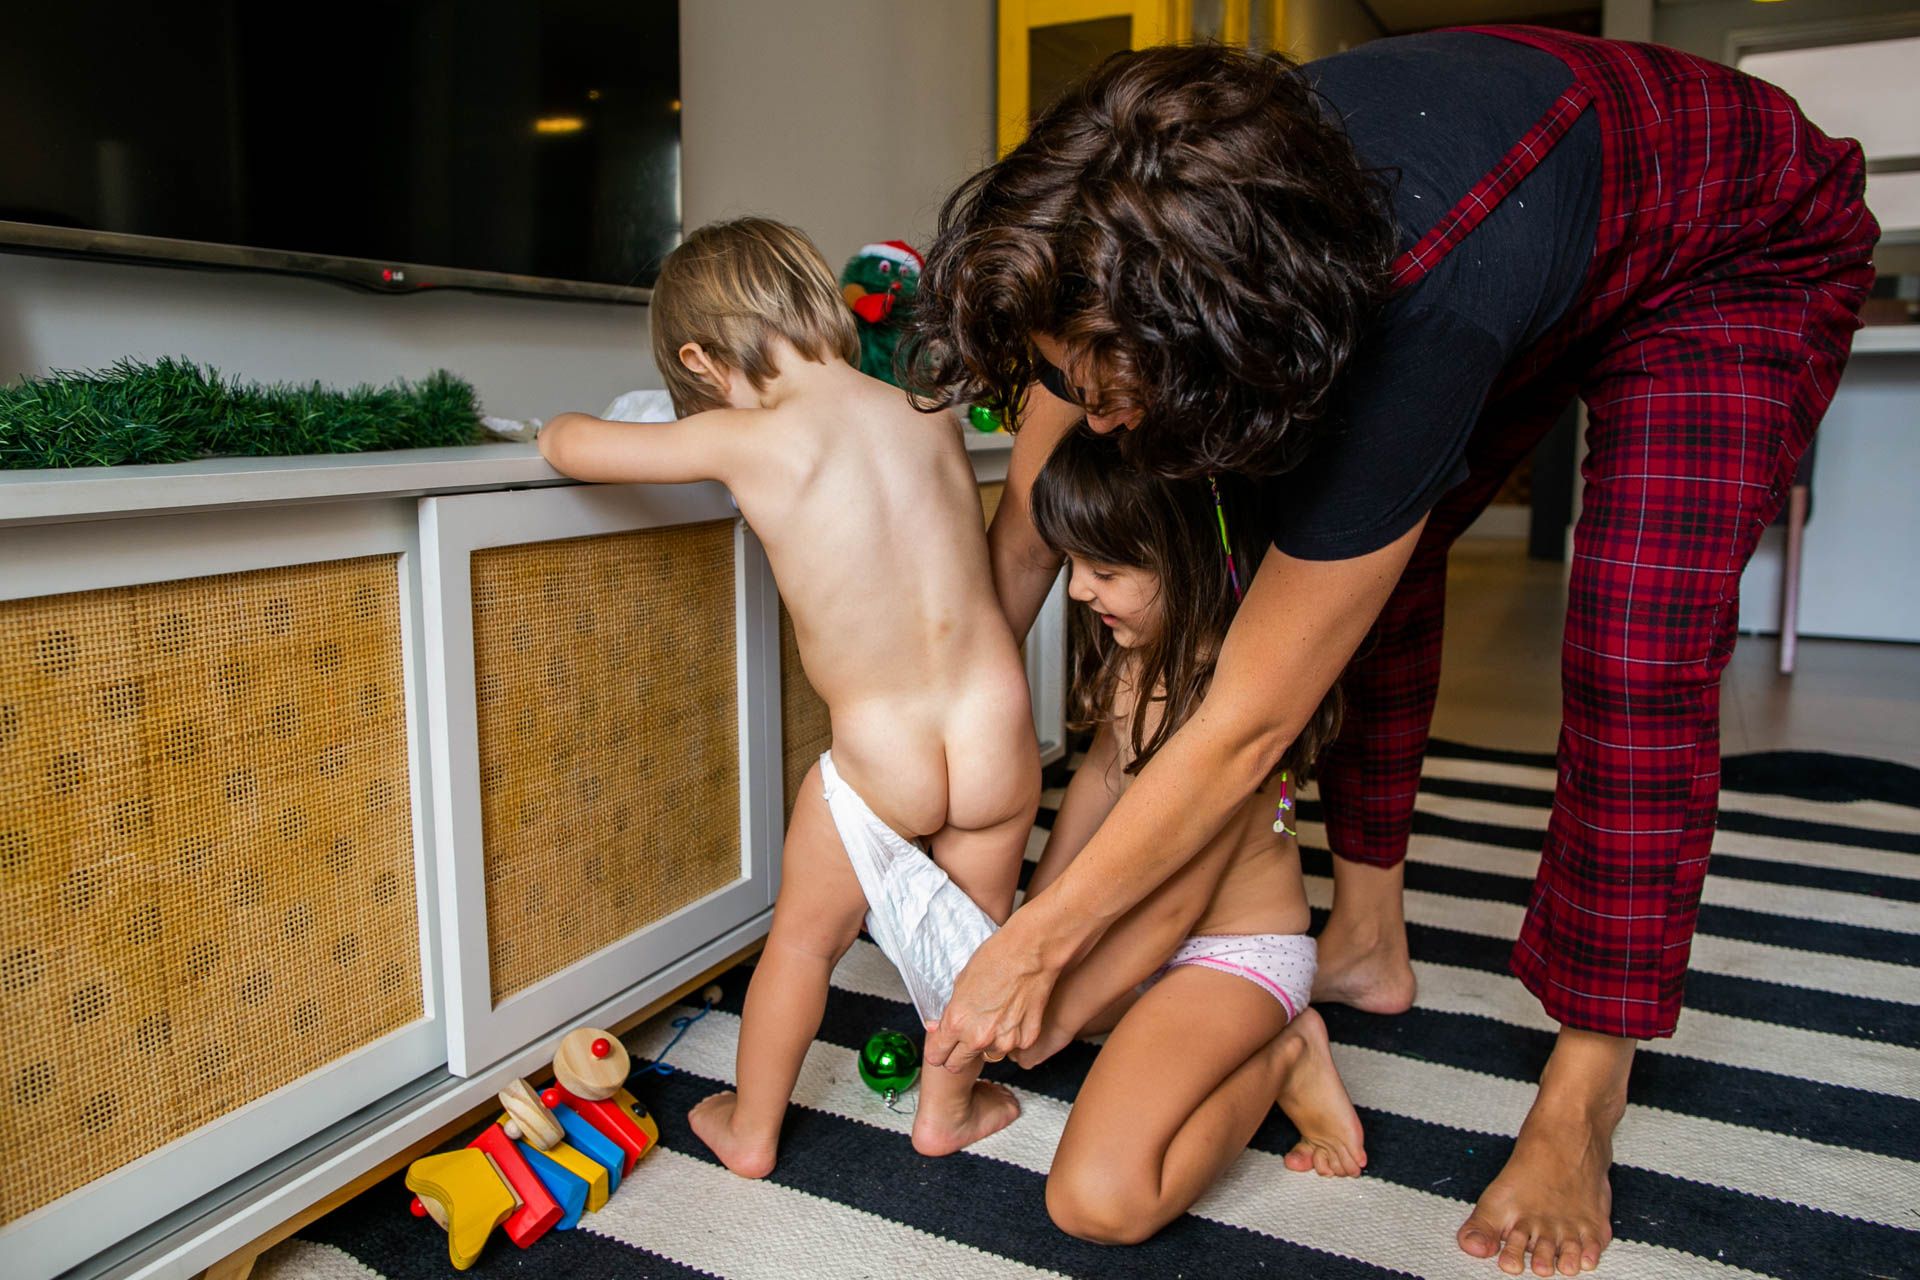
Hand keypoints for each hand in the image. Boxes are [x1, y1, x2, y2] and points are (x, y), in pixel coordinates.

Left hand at [926, 914, 1063, 1072]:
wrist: (1030, 954)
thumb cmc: (994, 960)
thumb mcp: (960, 984)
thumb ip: (950, 1012)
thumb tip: (938, 1028)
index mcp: (957, 1023)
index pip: (937, 1056)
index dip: (937, 1052)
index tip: (940, 1049)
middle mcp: (978, 1038)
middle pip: (957, 1066)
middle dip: (956, 1055)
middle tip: (963, 1041)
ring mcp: (1004, 1042)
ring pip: (987, 1056)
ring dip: (986, 1045)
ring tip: (994, 1019)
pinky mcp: (1025, 1040)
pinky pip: (1011, 1047)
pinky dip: (1010, 1036)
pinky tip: (1013, 1014)